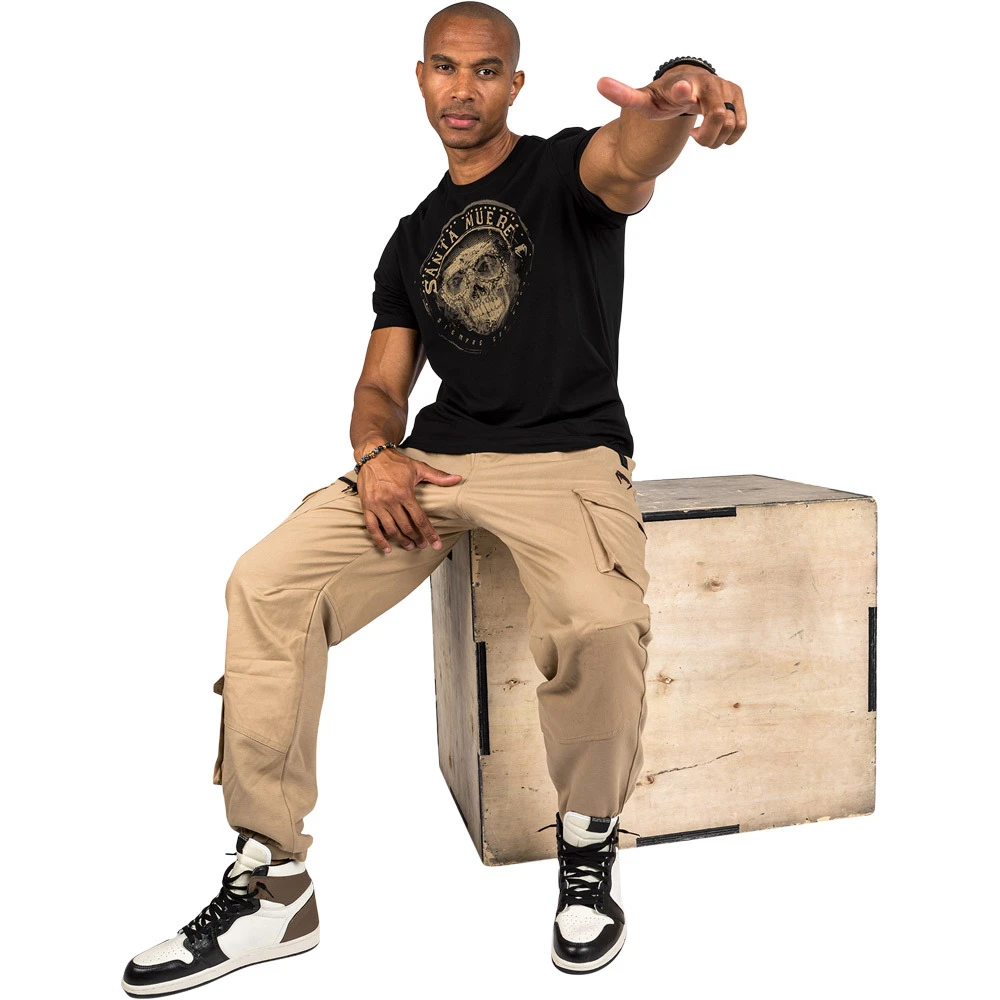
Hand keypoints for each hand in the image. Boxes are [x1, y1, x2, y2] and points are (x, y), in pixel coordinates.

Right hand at [357, 450, 460, 553]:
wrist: (372, 455)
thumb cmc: (395, 462)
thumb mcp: (419, 468)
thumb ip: (438, 476)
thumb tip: (457, 479)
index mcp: (404, 493)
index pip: (420, 519)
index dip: (429, 533)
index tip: (435, 543)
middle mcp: (390, 500)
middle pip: (406, 527)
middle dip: (416, 539)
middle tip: (422, 545)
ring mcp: (377, 505)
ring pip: (391, 530)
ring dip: (401, 541)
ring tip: (409, 546)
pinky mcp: (366, 506)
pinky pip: (371, 527)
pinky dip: (379, 540)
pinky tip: (387, 548)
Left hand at [596, 67, 745, 148]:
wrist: (683, 86)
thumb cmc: (661, 98)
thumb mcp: (643, 100)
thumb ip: (626, 95)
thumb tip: (600, 84)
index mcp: (681, 83)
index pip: (682, 87)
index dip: (681, 89)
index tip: (680, 91)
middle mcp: (707, 81)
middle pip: (717, 118)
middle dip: (707, 137)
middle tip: (695, 135)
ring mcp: (726, 87)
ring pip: (731, 125)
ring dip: (716, 139)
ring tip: (702, 132)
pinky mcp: (737, 95)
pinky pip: (741, 125)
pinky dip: (730, 136)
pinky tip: (716, 131)